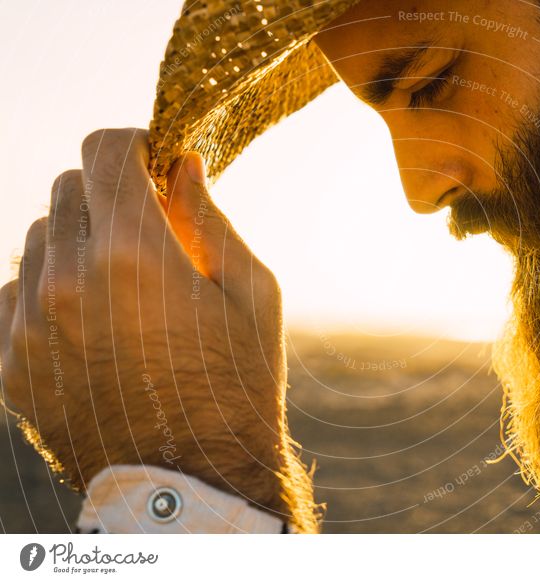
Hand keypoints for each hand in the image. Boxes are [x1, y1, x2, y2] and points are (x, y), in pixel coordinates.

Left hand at [0, 128, 314, 527]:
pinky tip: (91, 322)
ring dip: (76, 242)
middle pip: (66, 188)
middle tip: (146, 230)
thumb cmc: (238, 384)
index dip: (131, 143)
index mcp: (132, 256)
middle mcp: (66, 283)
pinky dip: (49, 290)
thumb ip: (210, 218)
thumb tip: (182, 165)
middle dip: (108, 195)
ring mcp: (29, 327)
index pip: (102, 150)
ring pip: (37, 239)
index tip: (151, 162)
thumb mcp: (252, 293)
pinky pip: (15, 293)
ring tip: (120, 286)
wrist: (194, 483)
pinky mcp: (11, 365)